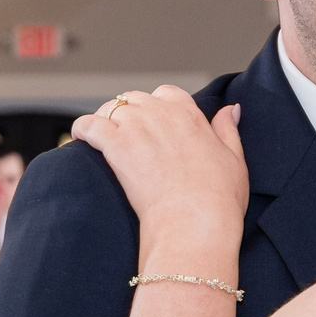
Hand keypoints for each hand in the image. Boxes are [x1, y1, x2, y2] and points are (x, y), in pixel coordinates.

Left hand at [74, 90, 247, 262]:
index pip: (166, 94)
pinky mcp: (116, 145)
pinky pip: (89, 125)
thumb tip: (229, 109)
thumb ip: (228, 130)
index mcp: (189, 114)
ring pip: (110, 109)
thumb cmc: (218, 199)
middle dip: (129, 113)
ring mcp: (137, 127)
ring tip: (103, 139)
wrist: (194, 222)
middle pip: (134, 99)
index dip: (157, 107)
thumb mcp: (235, 159)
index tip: (155, 123)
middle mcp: (161, 114)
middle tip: (127, 136)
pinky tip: (81, 139)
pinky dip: (82, 129)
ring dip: (105, 120)